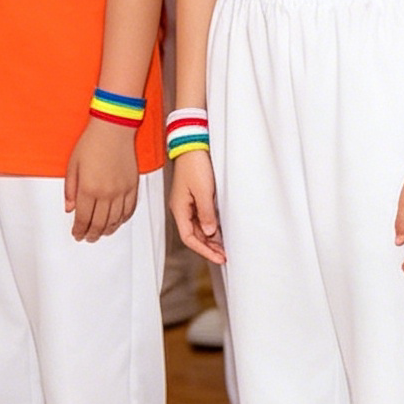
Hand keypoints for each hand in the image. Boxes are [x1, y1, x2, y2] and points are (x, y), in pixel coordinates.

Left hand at [64, 119, 141, 241]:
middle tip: (87, 237)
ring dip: (108, 230)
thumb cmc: (92, 143)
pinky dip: (123, 219)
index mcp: (88, 189)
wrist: (114, 128)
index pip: (83, 218)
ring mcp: (121, 190)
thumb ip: (70, 190)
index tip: (77, 234)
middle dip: (92, 234)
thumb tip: (70, 208)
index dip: (79, 230)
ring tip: (102, 233)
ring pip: (116, 220)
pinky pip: (130, 209)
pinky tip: (118, 221)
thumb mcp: (72, 166)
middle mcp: (106, 193)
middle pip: (99, 223)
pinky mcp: (133, 186)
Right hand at [170, 149, 224, 263]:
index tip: (218, 257)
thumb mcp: (203, 191)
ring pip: (199, 228)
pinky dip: (211, 227)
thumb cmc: (195, 165)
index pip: (189, 238)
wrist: (193, 145)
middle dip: (208, 247)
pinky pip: (202, 218)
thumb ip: (206, 213)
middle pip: (194, 235)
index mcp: (179, 209)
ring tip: (224, 248)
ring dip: (211, 239)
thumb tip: (210, 233)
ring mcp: (188, 203)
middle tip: (224, 256)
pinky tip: (221, 232)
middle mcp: (182, 209)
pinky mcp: (196, 197)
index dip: (203, 250)